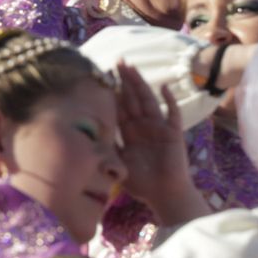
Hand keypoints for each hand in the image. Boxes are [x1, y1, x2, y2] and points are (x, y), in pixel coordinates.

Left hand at [115, 63, 204, 223]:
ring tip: (132, 68)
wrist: (164, 195)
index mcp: (129, 132)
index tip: (104, 74)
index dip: (112, 91)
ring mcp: (159, 128)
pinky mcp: (173, 134)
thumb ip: (105, 149)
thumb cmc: (141, 183)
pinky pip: (173, 114)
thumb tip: (83, 139)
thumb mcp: (117, 162)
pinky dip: (170, 101)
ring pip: (148, 101)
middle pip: (133, 98)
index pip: (119, 106)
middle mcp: (143, 126)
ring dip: (141, 84)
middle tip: (117, 61)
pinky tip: (164, 87)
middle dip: (125, 80)